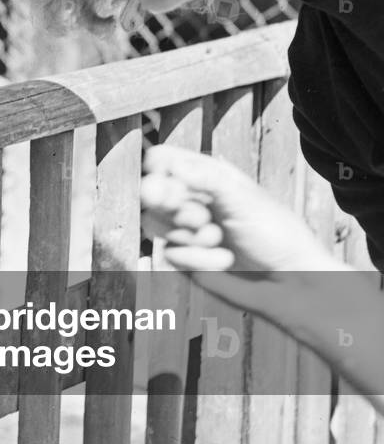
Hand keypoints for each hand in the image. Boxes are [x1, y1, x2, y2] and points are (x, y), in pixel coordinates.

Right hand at [141, 144, 345, 314]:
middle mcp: (192, 199)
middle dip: (170, 204)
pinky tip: (223, 259)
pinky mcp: (187, 258)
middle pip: (151, 191)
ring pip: (154, 223)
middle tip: (198, 216)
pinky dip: (196, 258)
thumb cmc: (276, 233)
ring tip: (216, 238)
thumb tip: (170, 165)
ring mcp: (187, 229)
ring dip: (185, 233)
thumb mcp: (243, 198)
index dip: (159, 169)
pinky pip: (170, 253)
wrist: (291, 283)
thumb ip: (205, 179)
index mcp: (206, 176)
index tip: (172, 181)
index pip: (162, 160)